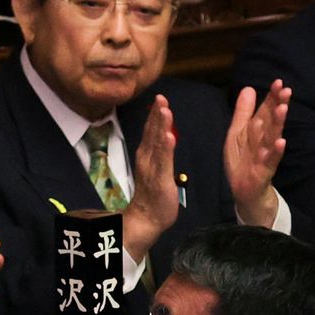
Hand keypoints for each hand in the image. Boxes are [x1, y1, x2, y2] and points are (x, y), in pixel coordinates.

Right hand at [122, 95, 177, 261]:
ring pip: (157, 143)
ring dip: (160, 126)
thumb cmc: (154, 193)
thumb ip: (159, 151)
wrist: (147, 217)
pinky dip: (165, 148)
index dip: (155, 114)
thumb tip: (163, 135)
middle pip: (152, 132)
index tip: (160, 99)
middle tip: (161, 98)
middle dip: (157, 114)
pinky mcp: (160, 179)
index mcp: (146, 154)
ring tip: (165, 111)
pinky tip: (168, 136)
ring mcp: (152, 168)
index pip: (151, 130)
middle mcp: (146, 158)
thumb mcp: (156, 167)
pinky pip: (163, 161)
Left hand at [224, 80, 289, 226]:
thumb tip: (249, 88)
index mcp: (257, 130)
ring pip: (272, 137)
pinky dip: (275, 151)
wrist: (245, 191)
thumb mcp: (238, 132)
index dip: (271, 97)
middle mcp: (263, 140)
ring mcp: (265, 155)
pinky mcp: (263, 170)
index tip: (279, 82)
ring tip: (283, 109)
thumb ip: (244, 112)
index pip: (266, 110)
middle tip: (286, 90)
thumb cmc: (244, 160)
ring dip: (278, 124)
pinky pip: (271, 160)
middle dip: (278, 105)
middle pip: (271, 121)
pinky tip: (281, 141)